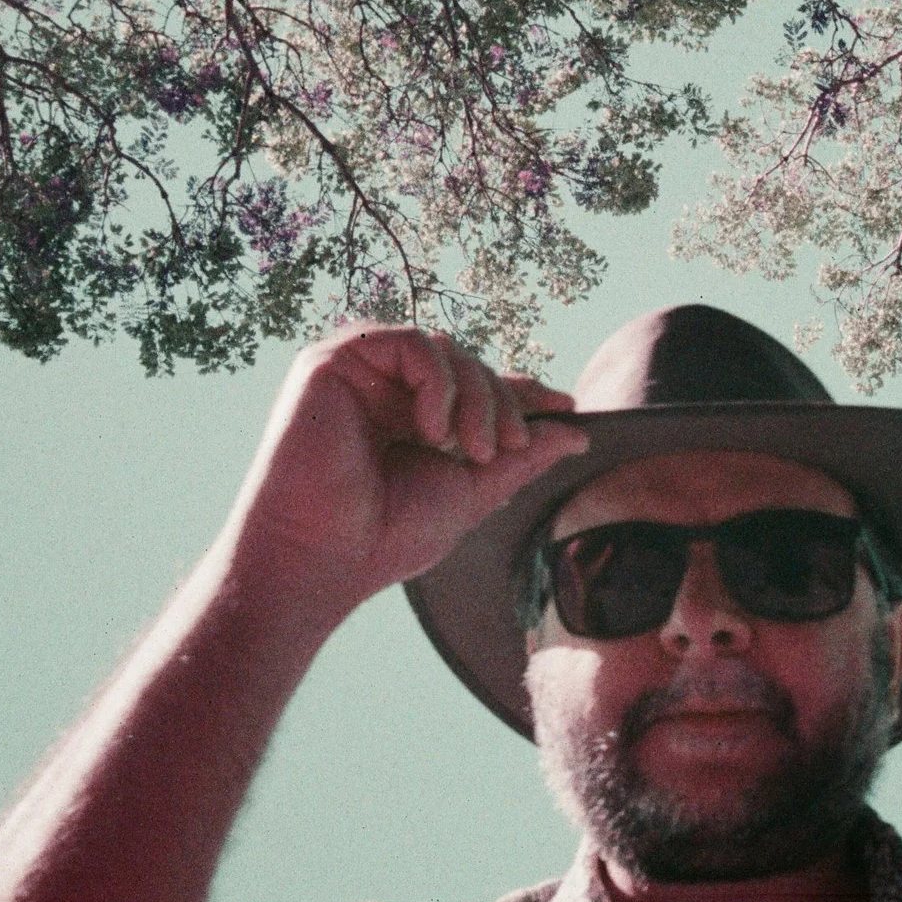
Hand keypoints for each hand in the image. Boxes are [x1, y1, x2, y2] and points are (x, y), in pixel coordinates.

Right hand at [215, 323, 588, 621]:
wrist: (324, 558)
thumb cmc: (385, 537)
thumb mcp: (473, 492)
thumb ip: (521, 458)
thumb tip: (577, 433)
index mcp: (408, 417)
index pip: (473, 385)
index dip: (521, 391)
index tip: (569, 407)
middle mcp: (381, 390)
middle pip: (467, 363)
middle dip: (501, 403)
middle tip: (510, 450)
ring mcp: (356, 374)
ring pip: (444, 348)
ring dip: (476, 396)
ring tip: (474, 450)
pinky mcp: (330, 363)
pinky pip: (410, 342)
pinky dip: (437, 382)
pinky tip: (432, 430)